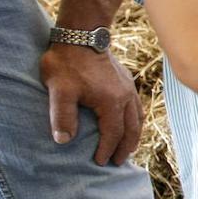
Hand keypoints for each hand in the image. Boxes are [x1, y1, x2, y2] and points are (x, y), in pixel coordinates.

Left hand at [39, 45, 143, 165]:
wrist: (81, 36)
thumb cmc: (67, 64)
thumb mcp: (59, 91)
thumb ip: (62, 116)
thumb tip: (63, 141)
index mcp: (111, 102)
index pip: (113, 133)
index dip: (107, 149)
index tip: (100, 162)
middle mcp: (125, 97)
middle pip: (131, 129)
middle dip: (125, 147)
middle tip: (118, 162)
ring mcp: (128, 88)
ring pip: (138, 117)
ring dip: (134, 135)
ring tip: (128, 147)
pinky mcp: (127, 81)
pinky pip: (137, 106)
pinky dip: (136, 120)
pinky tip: (130, 122)